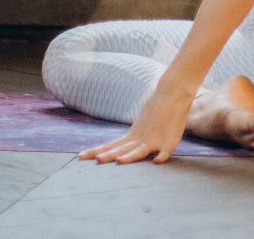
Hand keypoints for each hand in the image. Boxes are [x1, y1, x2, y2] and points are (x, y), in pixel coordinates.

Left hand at [79, 82, 195, 163]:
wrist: (173, 92)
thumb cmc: (158, 108)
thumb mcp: (142, 124)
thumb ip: (135, 136)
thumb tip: (125, 142)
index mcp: (132, 135)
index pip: (110, 145)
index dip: (96, 151)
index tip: (80, 156)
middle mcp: (140, 138)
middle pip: (121, 149)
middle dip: (108, 155)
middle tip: (95, 161)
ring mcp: (154, 139)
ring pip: (140, 150)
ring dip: (130, 156)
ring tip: (119, 161)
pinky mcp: (170, 140)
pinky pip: (166, 150)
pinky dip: (162, 155)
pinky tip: (157, 161)